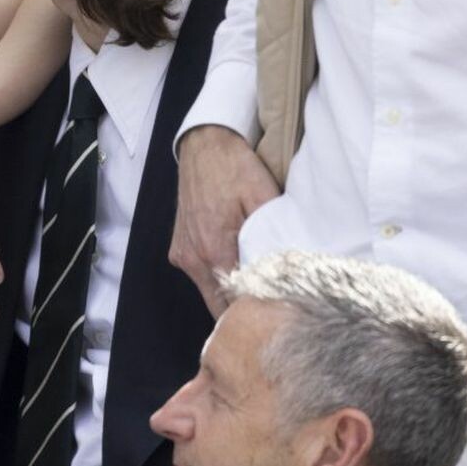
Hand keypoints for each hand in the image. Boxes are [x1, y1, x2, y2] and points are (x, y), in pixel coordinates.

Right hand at [170, 126, 279, 314]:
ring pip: (208, 292)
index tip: (276, 319)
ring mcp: (183, 255)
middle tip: (270, 315)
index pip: (235, 304)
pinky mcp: (179, 249)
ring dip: (229, 294)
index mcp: (215, 251)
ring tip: (258, 290)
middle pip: (218, 307)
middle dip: (242, 313)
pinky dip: (218, 277)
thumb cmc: (234, 168)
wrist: (204, 146)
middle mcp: (193, 259)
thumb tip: (287, 270)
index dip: (256, 314)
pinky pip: (200, 275)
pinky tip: (237, 266)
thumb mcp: (263, 198)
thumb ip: (272, 238)